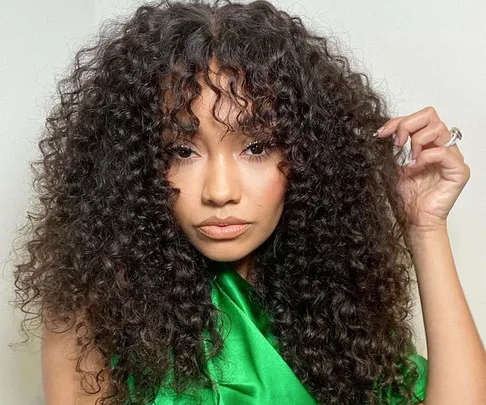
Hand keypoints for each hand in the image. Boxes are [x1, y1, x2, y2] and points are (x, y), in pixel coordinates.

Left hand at [374, 106, 469, 232]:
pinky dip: (425, 157)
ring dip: (417, 141)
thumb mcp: (393, 165)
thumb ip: (392, 147)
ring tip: (408, 160)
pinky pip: (444, 152)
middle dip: (408, 125)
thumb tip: (381, 131)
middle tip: (396, 143)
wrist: (414, 219)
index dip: (398, 121)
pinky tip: (414, 168)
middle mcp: (441, 146)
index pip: (418, 118)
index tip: (381, 133)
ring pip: (439, 128)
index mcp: (427, 143)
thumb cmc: (407, 195)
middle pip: (430, 116)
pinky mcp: (459, 171)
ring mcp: (452, 158)